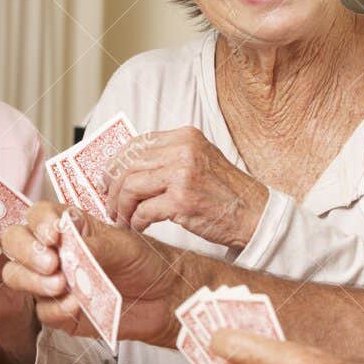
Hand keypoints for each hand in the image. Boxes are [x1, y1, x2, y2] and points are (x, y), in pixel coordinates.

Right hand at [1, 202, 197, 348]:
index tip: (53, 235)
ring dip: (33, 280)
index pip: (37, 216)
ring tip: (60, 284)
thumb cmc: (144, 261)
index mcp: (67, 226)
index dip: (39, 224)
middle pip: (15, 243)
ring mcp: (52, 281)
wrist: (164, 297)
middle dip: (26, 251)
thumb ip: (93, 244)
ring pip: (17, 276)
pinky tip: (76, 305)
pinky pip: (42, 311)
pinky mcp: (59, 311)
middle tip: (50, 262)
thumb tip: (68, 245)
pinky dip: (55, 308)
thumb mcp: (122, 244)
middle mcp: (53, 251)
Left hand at [104, 127, 267, 248]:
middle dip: (112, 187)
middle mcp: (182, 150)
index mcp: (185, 136)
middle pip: (128, 164)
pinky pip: (143, 211)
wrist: (255, 215)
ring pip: (130, 186)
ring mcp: (182, 174)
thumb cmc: (226, 192)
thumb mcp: (200, 160)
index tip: (107, 179)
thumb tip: (127, 168)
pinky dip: (136, 221)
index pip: (136, 143)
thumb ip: (169, 157)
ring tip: (122, 219)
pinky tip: (140, 227)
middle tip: (109, 204)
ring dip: (121, 207)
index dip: (115, 163)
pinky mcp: (181, 201)